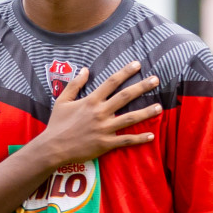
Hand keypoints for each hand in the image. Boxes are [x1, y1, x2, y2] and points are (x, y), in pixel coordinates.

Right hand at [32, 61, 160, 168]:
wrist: (52, 147)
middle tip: (156, 80)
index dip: (125, 72)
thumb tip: (85, 70)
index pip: (111, 82)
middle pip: (125, 96)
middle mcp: (100, 112)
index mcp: (90, 101)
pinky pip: (126, 140)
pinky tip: (151, 135)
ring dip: (146, 112)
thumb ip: (74, 84)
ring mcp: (104, 128)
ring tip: (159, 107)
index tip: (137, 64)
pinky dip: (139, 138)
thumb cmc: (56, 124)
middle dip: (142, 87)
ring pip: (130, 118)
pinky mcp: (105, 143)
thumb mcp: (62, 101)